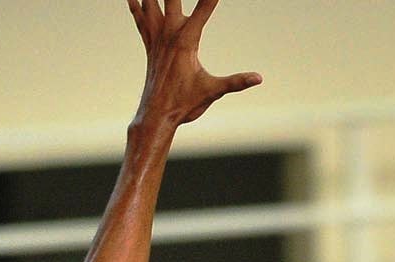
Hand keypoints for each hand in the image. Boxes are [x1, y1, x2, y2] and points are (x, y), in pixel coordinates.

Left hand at [128, 0, 260, 129]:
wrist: (157, 116)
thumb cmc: (185, 104)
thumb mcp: (213, 91)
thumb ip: (235, 82)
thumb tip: (259, 78)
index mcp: (186, 40)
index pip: (204, 8)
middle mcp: (169, 34)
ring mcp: (157, 38)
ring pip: (150, 1)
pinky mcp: (150, 44)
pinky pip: (140, 18)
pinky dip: (136, 3)